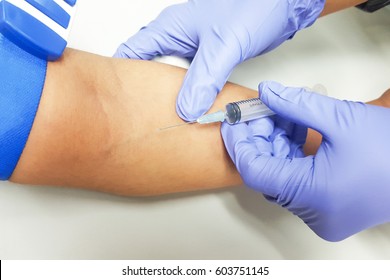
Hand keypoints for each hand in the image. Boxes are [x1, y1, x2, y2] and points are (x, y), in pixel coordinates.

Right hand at [114, 0, 324, 120]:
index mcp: (170, 27)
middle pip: (150, 67)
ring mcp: (195, 47)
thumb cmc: (254, 8)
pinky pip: (194, 79)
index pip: (132, 52)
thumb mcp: (223, 46)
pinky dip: (192, 94)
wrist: (284, 6)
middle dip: (147, 91)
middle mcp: (179, 36)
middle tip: (144, 117)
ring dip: (173, 95)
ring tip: (168, 117)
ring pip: (173, 76)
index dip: (122, 75)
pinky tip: (196, 108)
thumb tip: (186, 109)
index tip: (120, 101)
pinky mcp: (212, 57)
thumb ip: (203, 79)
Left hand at [221, 81, 389, 240]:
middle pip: (267, 174)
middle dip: (261, 140)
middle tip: (260, 112)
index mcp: (313, 195)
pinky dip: (292, 158)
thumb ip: (296, 105)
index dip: (240, 144)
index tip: (233, 123)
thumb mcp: (340, 118)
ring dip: (277, 146)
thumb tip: (268, 92)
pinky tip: (296, 132)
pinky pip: (298, 183)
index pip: (256, 171)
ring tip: (282, 117)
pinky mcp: (330, 210)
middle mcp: (314, 213)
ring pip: (282, 178)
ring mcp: (322, 215)